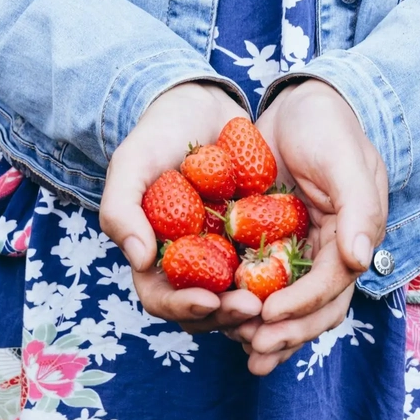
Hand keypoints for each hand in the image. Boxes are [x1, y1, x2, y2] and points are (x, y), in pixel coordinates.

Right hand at [99, 82, 262, 333]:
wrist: (200, 105)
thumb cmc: (156, 135)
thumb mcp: (131, 165)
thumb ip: (121, 211)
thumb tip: (140, 260)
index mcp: (154, 256)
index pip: (162, 298)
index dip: (183, 306)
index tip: (209, 300)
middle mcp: (189, 263)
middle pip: (205, 308)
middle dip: (226, 314)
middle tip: (252, 307)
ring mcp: (224, 252)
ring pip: (239, 296)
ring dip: (255, 305)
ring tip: (275, 299)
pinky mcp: (255, 236)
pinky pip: (269, 266)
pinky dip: (280, 276)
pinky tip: (298, 273)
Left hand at [226, 80, 388, 375]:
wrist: (297, 102)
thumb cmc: (327, 125)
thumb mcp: (346, 158)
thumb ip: (359, 208)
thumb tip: (360, 260)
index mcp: (350, 238)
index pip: (332, 284)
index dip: (303, 304)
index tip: (271, 315)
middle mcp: (325, 252)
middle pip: (312, 307)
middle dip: (285, 332)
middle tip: (253, 349)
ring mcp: (295, 249)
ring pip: (284, 302)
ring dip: (263, 329)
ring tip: (236, 346)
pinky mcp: (264, 241)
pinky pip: (254, 279)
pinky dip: (240, 300)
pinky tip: (217, 317)